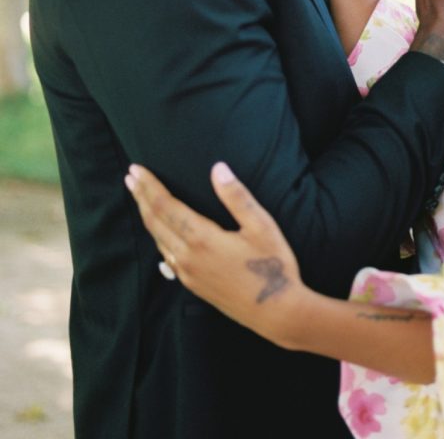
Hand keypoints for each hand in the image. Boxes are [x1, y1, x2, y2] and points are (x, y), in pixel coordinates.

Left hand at [125, 162, 308, 348]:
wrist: (276, 312)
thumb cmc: (273, 267)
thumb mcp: (261, 226)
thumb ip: (237, 197)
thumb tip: (218, 168)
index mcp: (202, 239)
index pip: (166, 206)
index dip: (149, 186)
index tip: (136, 169)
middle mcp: (188, 257)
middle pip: (155, 222)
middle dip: (141, 197)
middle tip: (130, 176)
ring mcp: (188, 274)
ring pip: (158, 240)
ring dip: (147, 216)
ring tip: (140, 198)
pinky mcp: (193, 285)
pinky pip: (166, 255)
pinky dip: (158, 236)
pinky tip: (160, 232)